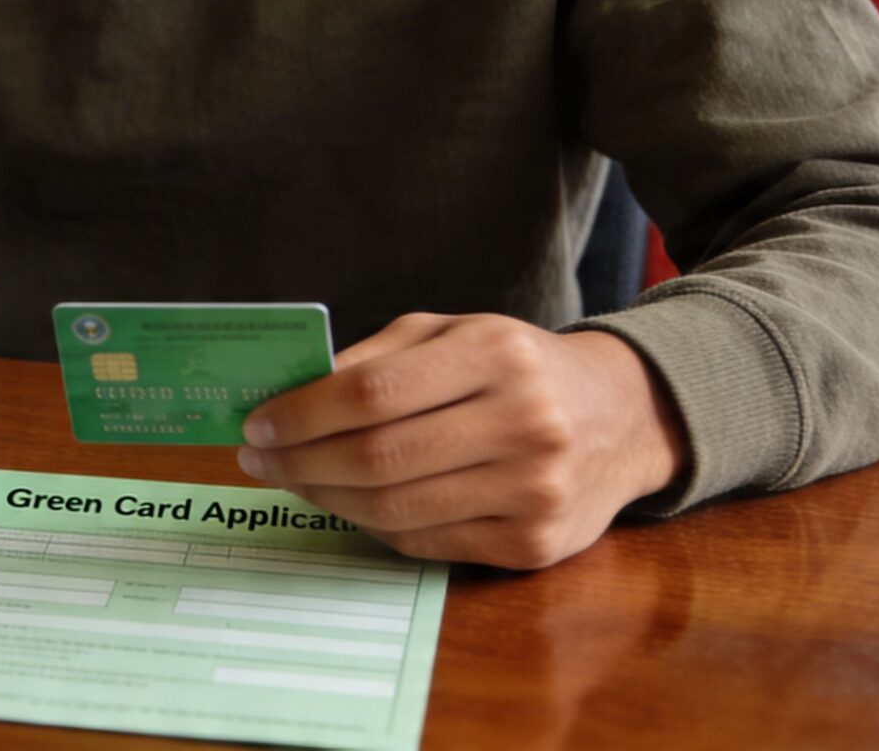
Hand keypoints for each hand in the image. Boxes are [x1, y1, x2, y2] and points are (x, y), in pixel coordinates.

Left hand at [233, 314, 685, 569]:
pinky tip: (347, 503)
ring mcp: (533, 491)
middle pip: (378, 457)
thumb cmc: (514, 367)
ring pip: (395, 509)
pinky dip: (373, 526)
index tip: (255, 423)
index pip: (372, 393)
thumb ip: (372, 359)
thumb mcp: (450, 333)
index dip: (301, 414)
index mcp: (496, 354)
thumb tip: (286, 396)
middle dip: (300, 461)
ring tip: (292, 479)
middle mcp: (523, 422)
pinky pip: (425, 543)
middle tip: (257, 459)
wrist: (622, 418)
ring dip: (325, 498)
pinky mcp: (534, 544)